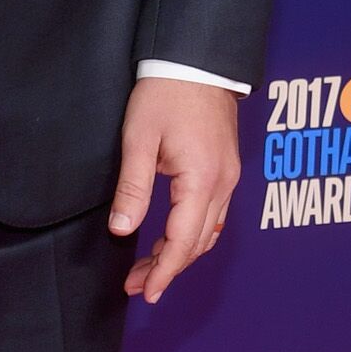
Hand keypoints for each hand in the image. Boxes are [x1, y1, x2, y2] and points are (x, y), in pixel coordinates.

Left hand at [109, 81, 240, 305]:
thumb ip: (133, 187)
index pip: (183, 240)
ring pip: (208, 232)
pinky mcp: (226, 168)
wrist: (197, 59)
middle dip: (167, 269)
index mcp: (202, 179)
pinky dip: (193, 234)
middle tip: (136, 285)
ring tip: (147, 267)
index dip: (163, 271)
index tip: (144, 292)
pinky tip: (172, 239)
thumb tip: (122, 229)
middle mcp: (223, 184)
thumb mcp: (140, 139)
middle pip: (198, 243)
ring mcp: (229, 177)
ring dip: (180, 253)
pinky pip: (213, 214)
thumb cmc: (166, 93)